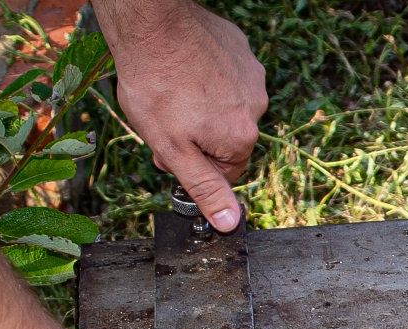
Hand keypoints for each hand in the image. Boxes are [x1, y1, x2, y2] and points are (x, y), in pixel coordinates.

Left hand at [98, 0, 267, 231]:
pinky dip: (207, 76)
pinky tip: (184, 69)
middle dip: (199, 135)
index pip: (225, 171)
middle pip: (227, 137)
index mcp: (242, 137)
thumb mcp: (173, 150)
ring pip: (227, 105)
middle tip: (166, 120)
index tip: (171, 150)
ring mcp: (251, 74)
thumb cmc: (155, 86)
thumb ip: (204, 189)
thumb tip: (229, 224)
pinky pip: (227, 74)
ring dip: (203, 105)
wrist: (151, 24)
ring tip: (174, 90)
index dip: (195, 165)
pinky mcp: (240, 48)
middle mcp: (256, 107)